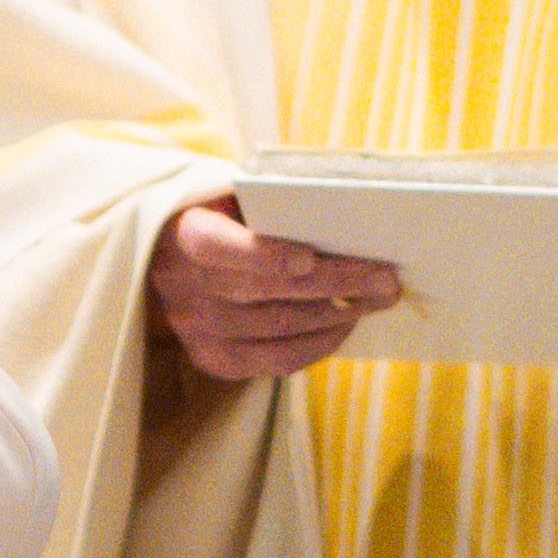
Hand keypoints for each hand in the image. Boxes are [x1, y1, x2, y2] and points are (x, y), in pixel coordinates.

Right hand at [153, 198, 405, 384]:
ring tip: (377, 297)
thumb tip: (344, 215)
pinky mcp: (213, 359)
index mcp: (183, 232)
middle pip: (265, 291)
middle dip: (335, 283)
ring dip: (337, 315)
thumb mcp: (231, 196)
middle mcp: (183, 286)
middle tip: (385, 277)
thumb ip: (269, 203)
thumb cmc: (220, 216)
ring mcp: (196, 329)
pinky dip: (318, 344)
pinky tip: (345, 325)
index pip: (215, 247)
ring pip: (277, 328)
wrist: (172, 261)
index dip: (262, 255)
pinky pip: (275, 361)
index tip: (309, 257)